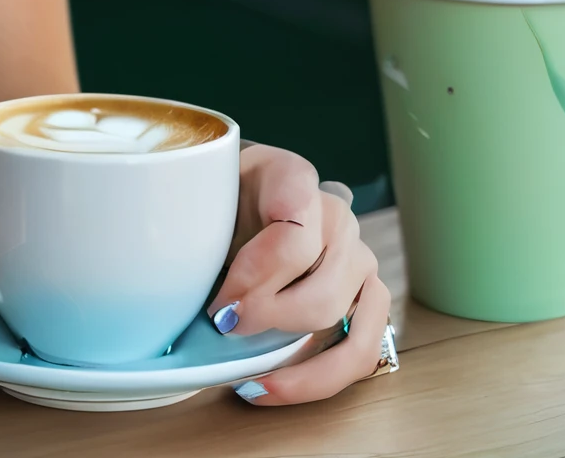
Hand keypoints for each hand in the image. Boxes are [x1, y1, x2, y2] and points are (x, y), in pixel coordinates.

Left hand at [207, 145, 390, 404]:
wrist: (235, 193)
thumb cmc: (219, 196)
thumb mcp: (200, 189)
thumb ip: (198, 221)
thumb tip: (195, 293)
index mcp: (294, 178)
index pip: (293, 233)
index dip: (255, 277)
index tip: (219, 305)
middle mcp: (337, 216)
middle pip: (320, 291)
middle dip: (270, 322)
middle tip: (226, 329)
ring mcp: (359, 258)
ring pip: (346, 326)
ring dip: (296, 362)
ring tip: (250, 379)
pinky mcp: (369, 297)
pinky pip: (362, 350)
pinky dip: (318, 378)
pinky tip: (273, 386)